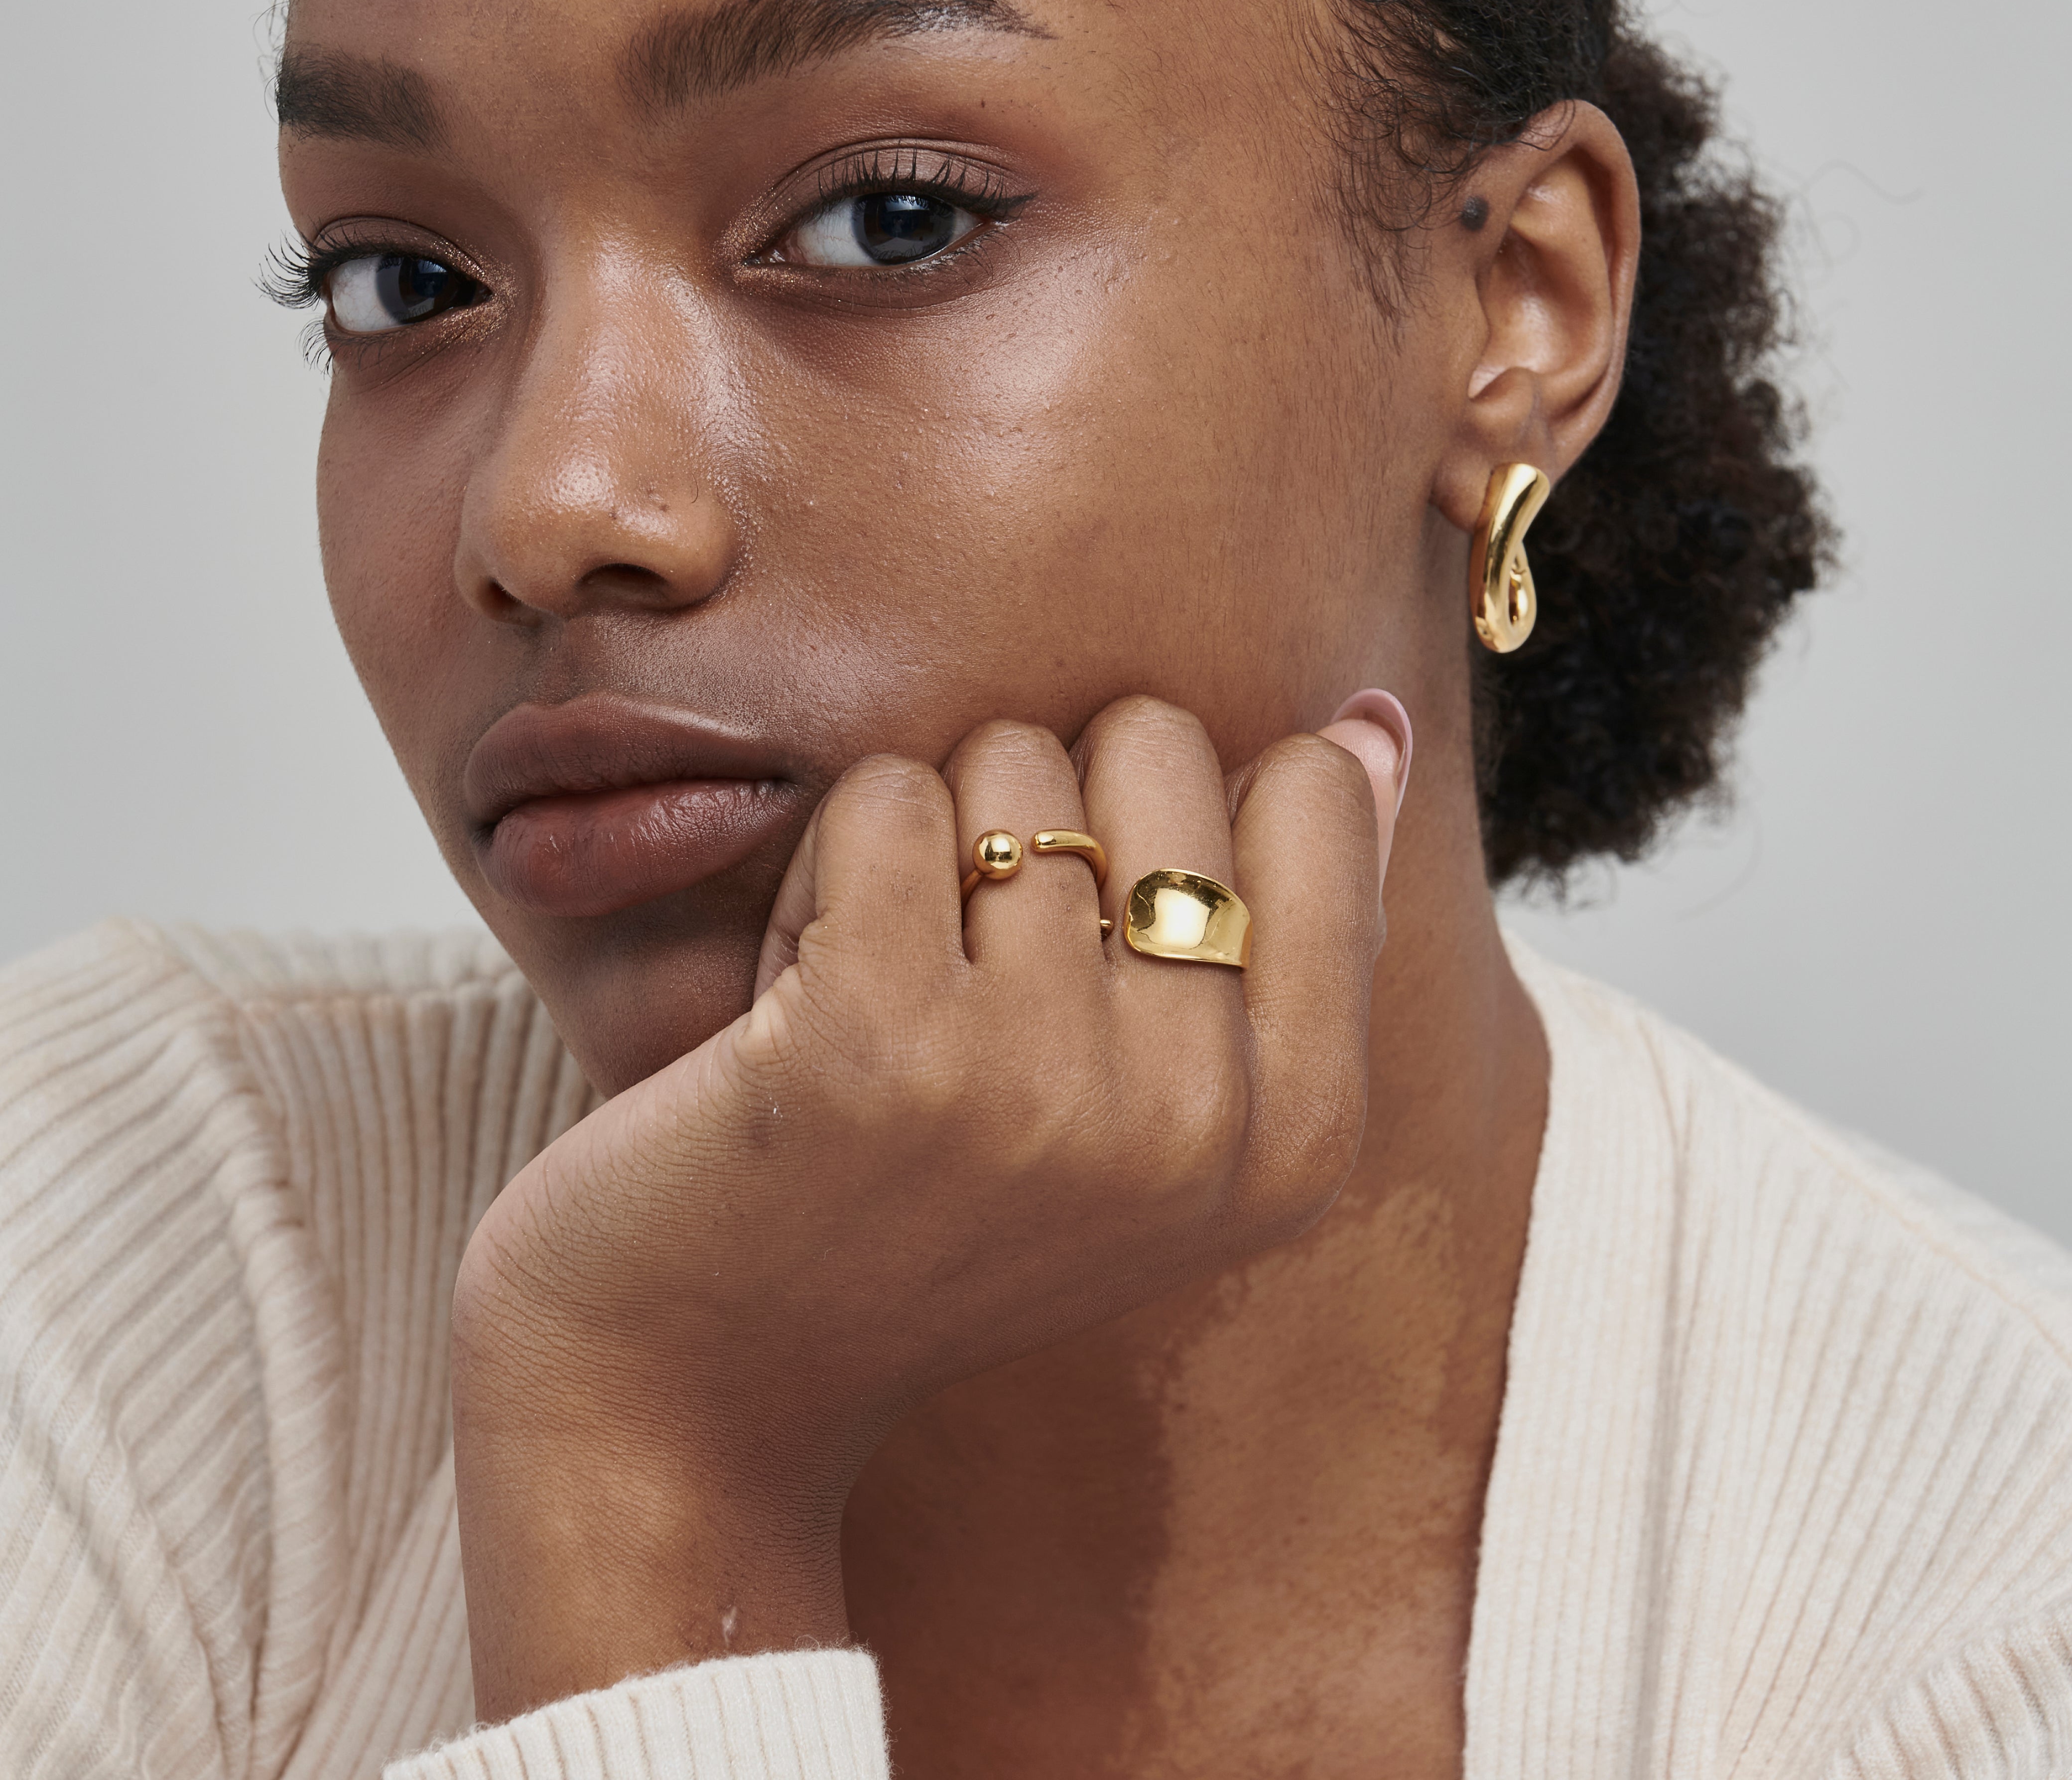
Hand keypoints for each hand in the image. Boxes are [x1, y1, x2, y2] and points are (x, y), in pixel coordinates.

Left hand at [449, 695, 1406, 1721]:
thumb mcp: (1159, 1109)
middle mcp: (1196, 1120)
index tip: (1096, 957)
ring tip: (886, 998)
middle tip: (976, 978)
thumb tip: (1376, 720)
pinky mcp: (877, 1040)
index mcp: (1296, 1139)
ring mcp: (1041, 1082)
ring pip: (1012, 760)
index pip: (1313, 796)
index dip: (1170, 817)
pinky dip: (825, 864)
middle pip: (1157, 745)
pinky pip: (884, 796)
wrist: (705, 1384)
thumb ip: (1293, 917)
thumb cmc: (937, 1213)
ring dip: (926, 847)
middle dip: (1047, 815)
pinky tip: (796, 995)